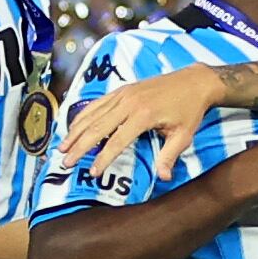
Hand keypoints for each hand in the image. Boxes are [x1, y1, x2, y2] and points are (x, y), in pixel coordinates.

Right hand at [62, 65, 224, 184]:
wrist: (195, 81)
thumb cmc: (190, 110)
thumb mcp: (184, 135)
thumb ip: (169, 156)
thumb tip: (163, 177)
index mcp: (144, 115)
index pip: (117, 140)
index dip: (103, 158)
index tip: (93, 172)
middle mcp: (129, 102)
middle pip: (97, 127)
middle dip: (79, 146)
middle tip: (65, 162)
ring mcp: (124, 94)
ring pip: (93, 114)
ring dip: (75, 131)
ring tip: (63, 147)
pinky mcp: (122, 90)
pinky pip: (97, 103)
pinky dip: (83, 115)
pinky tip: (73, 127)